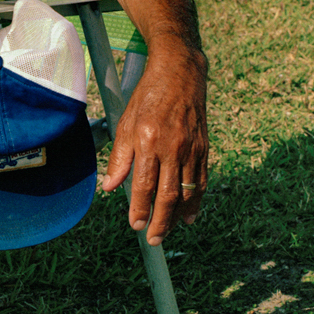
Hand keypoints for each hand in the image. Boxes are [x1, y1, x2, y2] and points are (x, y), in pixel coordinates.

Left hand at [100, 46, 207, 246]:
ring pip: (187, 191)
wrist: (180, 73)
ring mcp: (191, 148)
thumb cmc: (148, 96)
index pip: (144, 185)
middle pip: (168, 195)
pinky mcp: (204, 147)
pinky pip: (201, 180)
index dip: (140, 209)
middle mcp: (172, 147)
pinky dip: (197, 200)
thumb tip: (109, 187)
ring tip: (170, 231)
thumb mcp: (125, 122)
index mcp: (148, 141)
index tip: (136, 226)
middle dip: (161, 222)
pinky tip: (190, 215)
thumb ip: (119, 158)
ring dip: (178, 216)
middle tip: (154, 239)